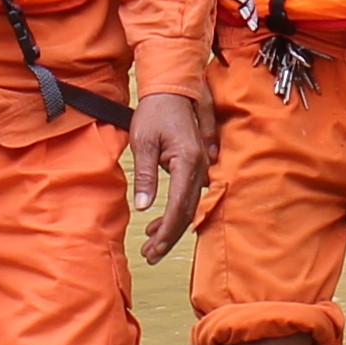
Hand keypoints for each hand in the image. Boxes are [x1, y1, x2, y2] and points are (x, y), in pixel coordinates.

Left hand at [129, 89, 215, 258]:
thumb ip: (145, 175)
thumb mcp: (143, 142)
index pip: (179, 206)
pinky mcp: (196, 165)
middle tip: (150, 255)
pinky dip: (176, 212)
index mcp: (188, 161)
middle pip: (187, 212)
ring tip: (151, 244)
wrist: (172, 89)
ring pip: (189, 206)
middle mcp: (200, 167)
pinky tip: (159, 223)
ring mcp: (201, 166)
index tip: (153, 248)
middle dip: (169, 236)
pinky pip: (189, 195)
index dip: (167, 231)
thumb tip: (145, 207)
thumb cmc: (155, 112)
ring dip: (171, 227)